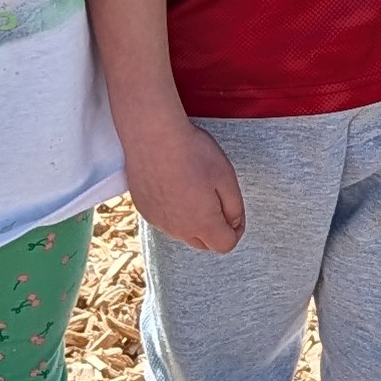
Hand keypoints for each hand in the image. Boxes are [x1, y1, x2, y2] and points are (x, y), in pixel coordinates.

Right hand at [122, 115, 246, 252]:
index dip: (236, 230)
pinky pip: (164, 220)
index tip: (234, 211)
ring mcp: (158, 221)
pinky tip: (173, 186)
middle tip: (216, 199)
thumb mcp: (226, 177)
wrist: (153, 135)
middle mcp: (178, 230)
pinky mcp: (144, 209)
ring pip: (182, 232)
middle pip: (203, 243)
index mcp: (202, 223)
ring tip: (193, 189)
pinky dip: (173, 211)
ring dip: (192, 220)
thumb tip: (234, 223)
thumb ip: (235, 207)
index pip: (225, 245)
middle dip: (214, 228)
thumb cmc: (193, 152)